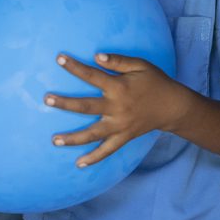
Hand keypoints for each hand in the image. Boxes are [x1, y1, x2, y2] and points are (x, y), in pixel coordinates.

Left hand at [44, 52, 185, 167]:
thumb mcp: (140, 65)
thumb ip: (118, 61)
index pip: (92, 76)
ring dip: (73, 138)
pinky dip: (94, 158)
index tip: (59, 58)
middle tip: (47, 99)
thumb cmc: (155, 82)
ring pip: (93, 134)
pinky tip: (79, 163)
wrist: (173, 107)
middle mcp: (117, 108)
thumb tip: (97, 56)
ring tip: (54, 140)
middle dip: (65, 103)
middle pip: (86, 107)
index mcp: (119, 87)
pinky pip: (108, 150)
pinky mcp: (124, 137)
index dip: (75, 67)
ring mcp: (120, 125)